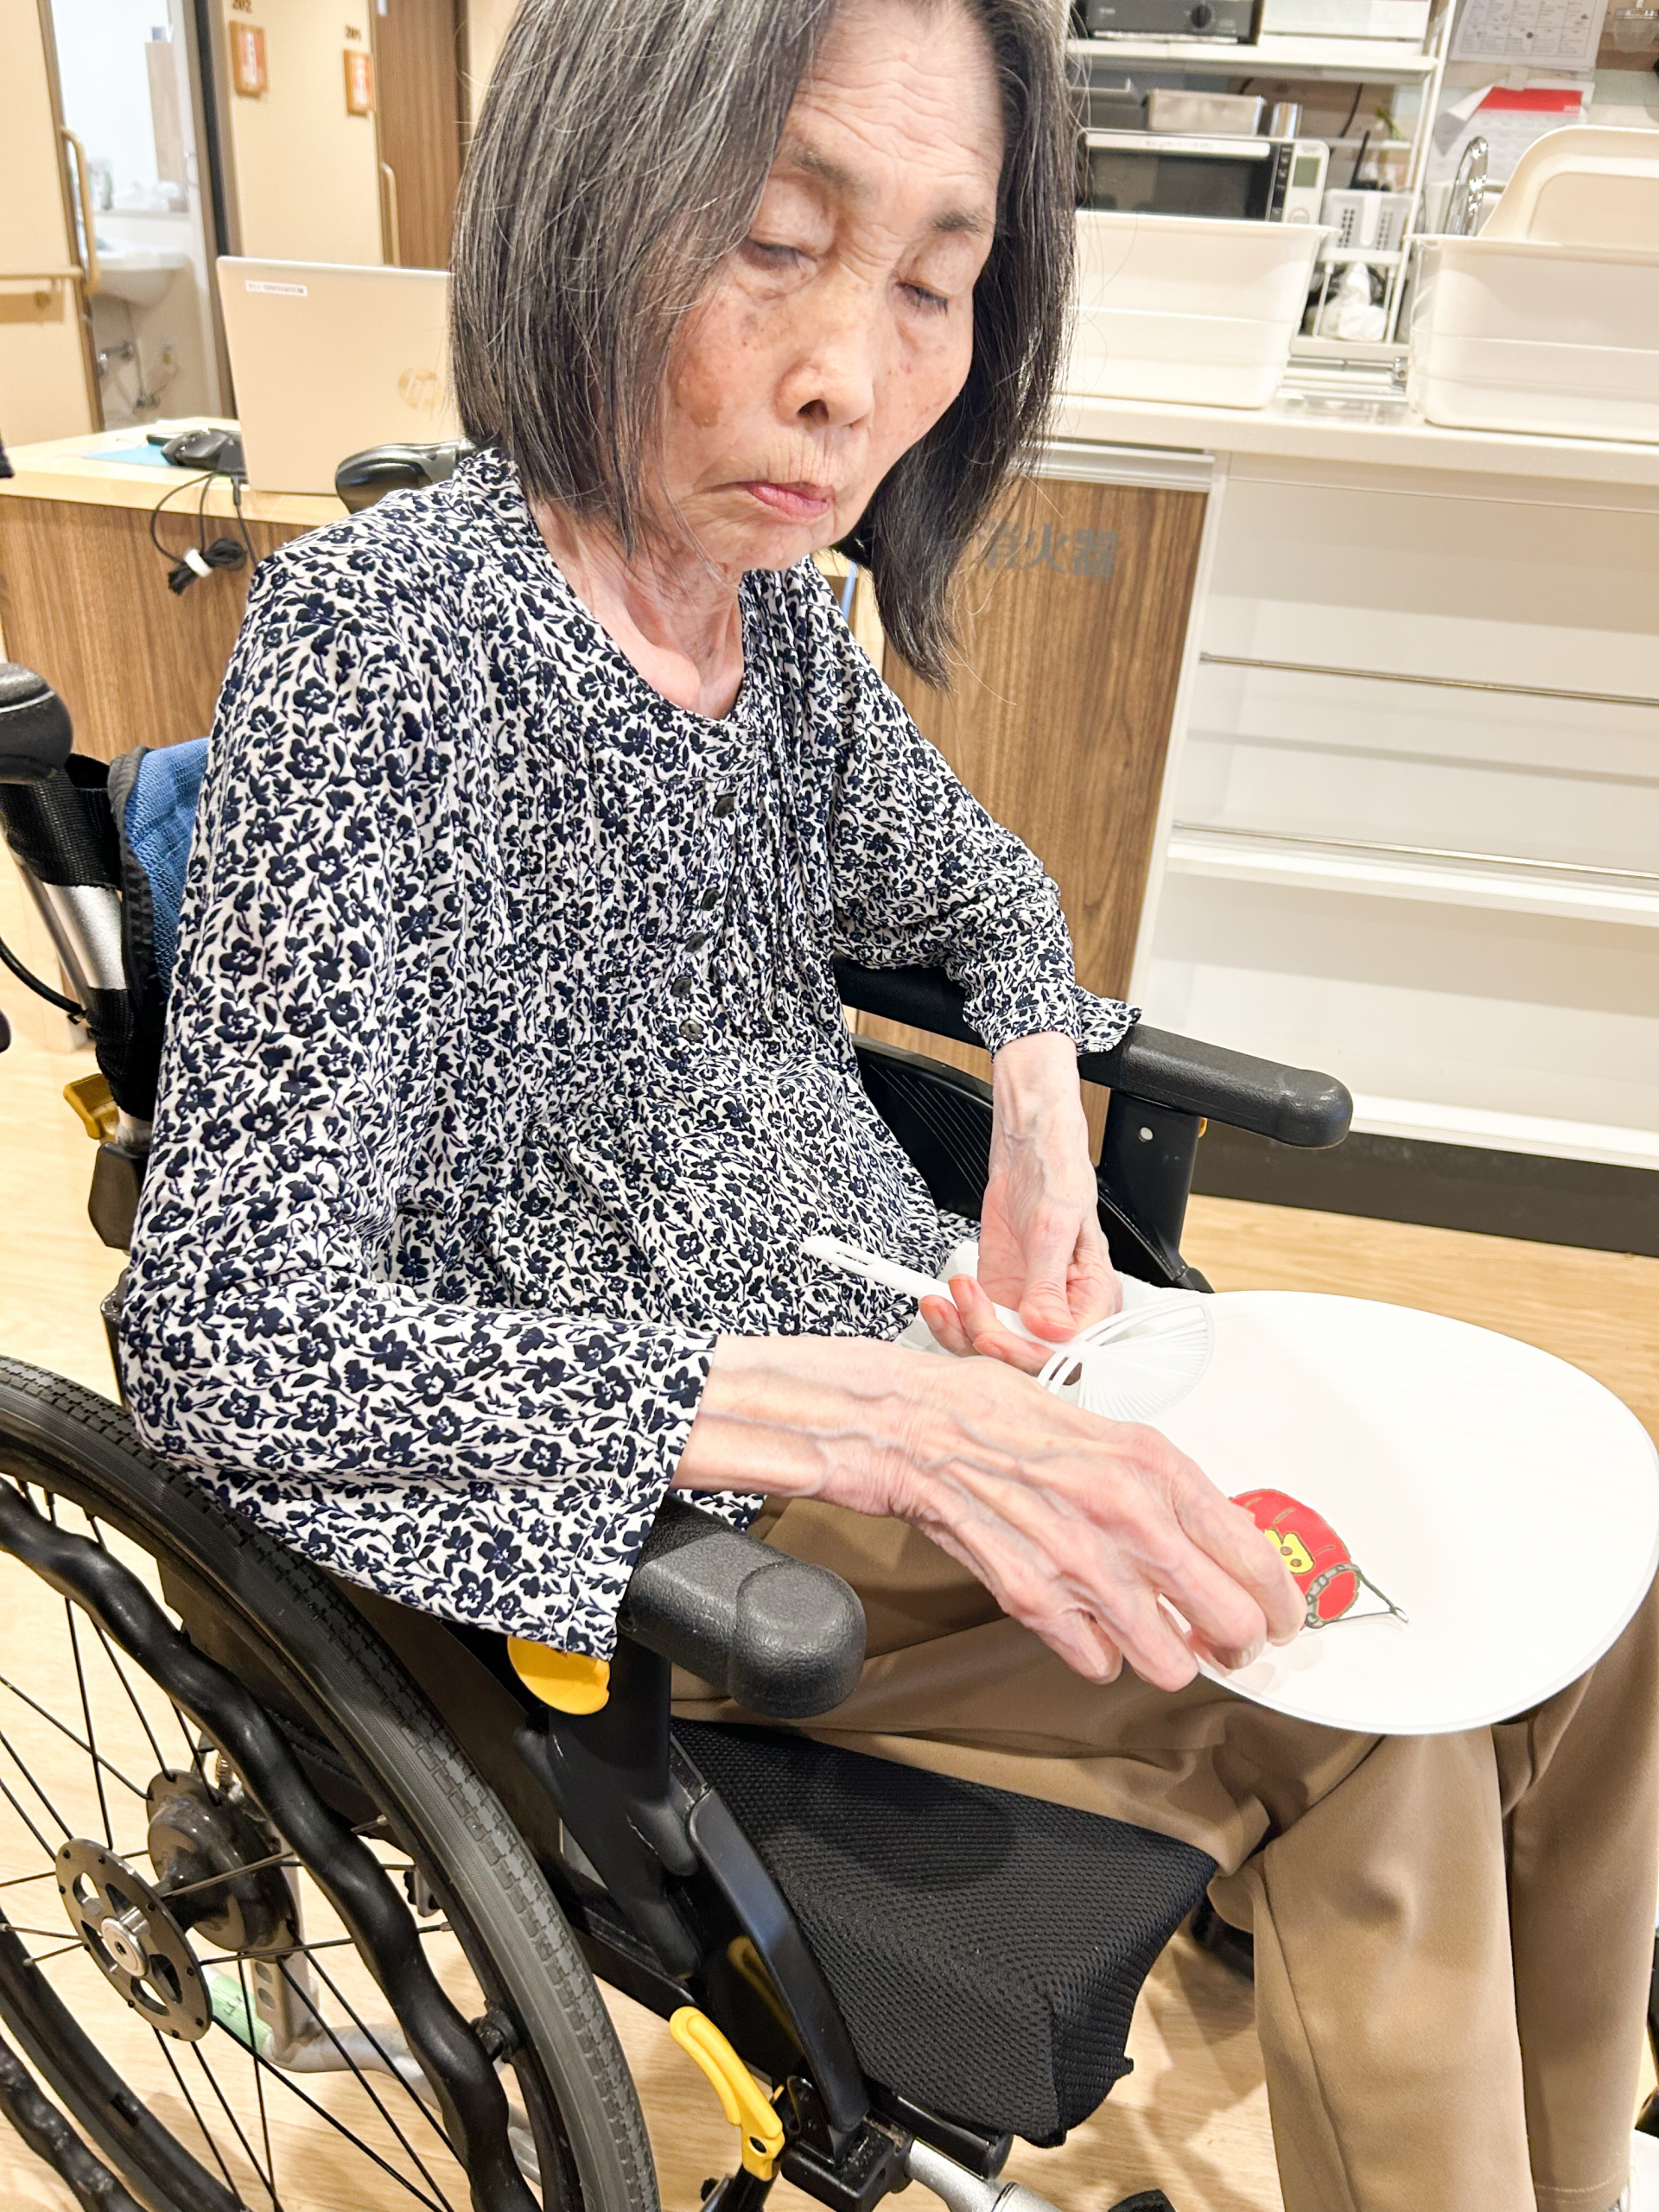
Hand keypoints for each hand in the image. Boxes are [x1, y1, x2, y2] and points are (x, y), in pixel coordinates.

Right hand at [672, 1334, 1304, 1688]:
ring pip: (1167, 1658)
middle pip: (1229, 1621)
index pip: (1253, 1552)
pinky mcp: (1031, 1595)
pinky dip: (1097, 1655)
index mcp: (1153, 1463)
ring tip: (1161, 1650)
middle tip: (1230, 1645)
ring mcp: (1079, 1560)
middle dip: (1237, 1643)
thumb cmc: (998, 1415)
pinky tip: (1091, 1634)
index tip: (1283, 1618)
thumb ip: (1161, 1483)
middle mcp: (1127, 1513)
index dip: (1281, 1601)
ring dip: (1167, 1659)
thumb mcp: (1102, 1429)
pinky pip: (1094, 1659)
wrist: (913, 1423)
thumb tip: (1211, 1534)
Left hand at [920, 1030, 1118, 1376]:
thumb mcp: (1055, 1226)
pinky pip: (975, 1324)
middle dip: (989, 1339)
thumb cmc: (1058, 1175)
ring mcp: (1030, 1306)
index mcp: (1095, 1299)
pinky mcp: (1001, 1297)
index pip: (1068, 1352)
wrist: (1029, 1149)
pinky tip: (940, 1298)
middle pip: (1029, 1358)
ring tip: (946, 1297)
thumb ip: (1050, 1283)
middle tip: (967, 1308)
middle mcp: (1064, 1310)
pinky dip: (952, 1318)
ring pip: (997, 1348)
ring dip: (962, 1329)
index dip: (1029, 1354)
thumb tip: (1050, 1329)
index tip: (994, 1334)